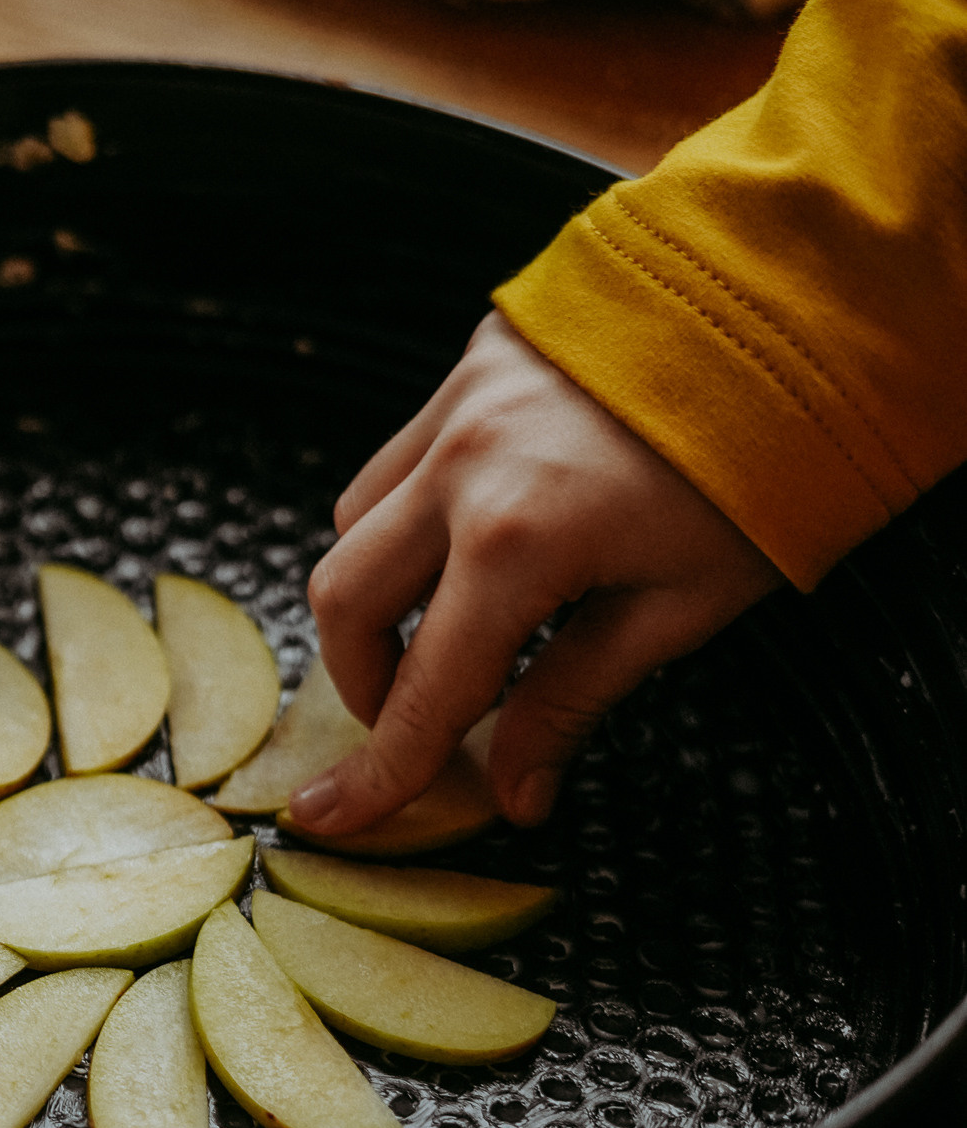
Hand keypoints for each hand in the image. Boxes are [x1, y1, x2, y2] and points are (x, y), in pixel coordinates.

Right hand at [286, 310, 782, 833]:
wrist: (793, 309)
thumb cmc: (760, 468)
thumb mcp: (680, 608)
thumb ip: (572, 699)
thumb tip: (513, 792)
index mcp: (518, 547)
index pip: (425, 691)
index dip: (381, 769)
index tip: (333, 817)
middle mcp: (460, 474)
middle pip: (346, 601)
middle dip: (363, 677)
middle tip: (415, 718)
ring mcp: (454, 413)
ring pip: (355, 526)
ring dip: (376, 595)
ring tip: (443, 629)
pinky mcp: (467, 370)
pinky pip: (395, 462)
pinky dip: (403, 520)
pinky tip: (463, 540)